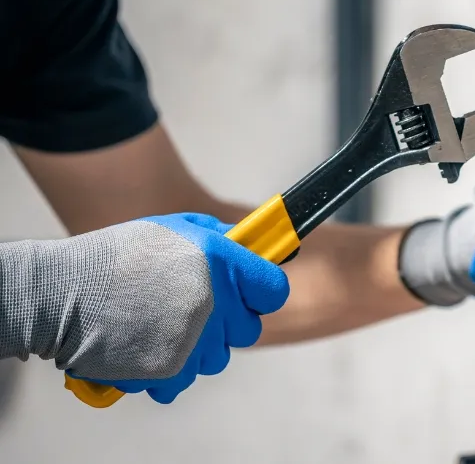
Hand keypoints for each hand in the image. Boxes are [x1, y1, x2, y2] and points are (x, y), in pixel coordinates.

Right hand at [60, 213, 288, 403]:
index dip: (261, 291)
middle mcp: (216, 303)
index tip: (248, 291)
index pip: (274, 289)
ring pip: (217, 358)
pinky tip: (146, 346)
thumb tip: (250, 244)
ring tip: (162, 324)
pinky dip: (168, 370)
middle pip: (248, 329)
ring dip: (198, 347)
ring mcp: (194, 341)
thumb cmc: (120, 256)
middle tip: (196, 307)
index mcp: (222, 263)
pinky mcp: (170, 372)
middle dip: (228, 321)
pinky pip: (185, 381)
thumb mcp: (175, 228)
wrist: (64, 293)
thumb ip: (219, 237)